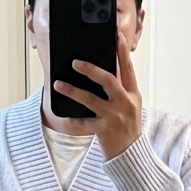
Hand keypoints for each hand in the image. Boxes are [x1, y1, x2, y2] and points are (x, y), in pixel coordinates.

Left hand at [53, 33, 141, 159]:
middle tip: (75, 62)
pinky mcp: (104, 131)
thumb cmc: (127, 128)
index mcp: (133, 94)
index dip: (122, 50)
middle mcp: (125, 104)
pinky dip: (72, 121)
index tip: (116, 34)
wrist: (132, 155)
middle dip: (91, 70)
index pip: (128, 68)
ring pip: (91, 100)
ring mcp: (114, 117)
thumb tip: (101, 70)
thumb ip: (119, 88)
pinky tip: (61, 118)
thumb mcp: (129, 106)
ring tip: (58, 84)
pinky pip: (84, 124)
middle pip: (109, 80)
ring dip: (73, 91)